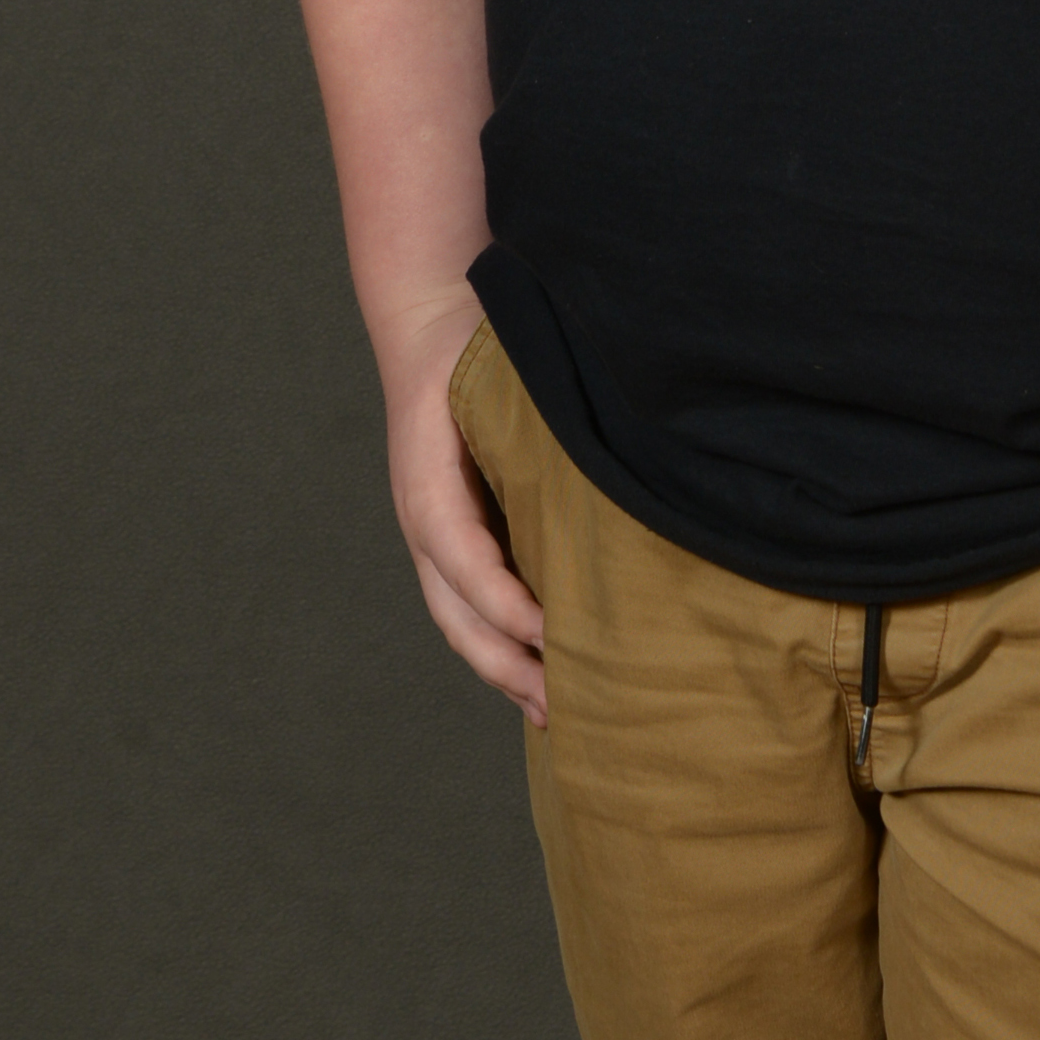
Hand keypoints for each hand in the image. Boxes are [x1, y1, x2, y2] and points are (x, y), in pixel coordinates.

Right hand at [382, 294, 547, 726]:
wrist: (429, 329)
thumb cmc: (474, 346)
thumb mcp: (496, 366)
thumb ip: (535, 408)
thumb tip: (613, 428)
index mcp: (429, 483)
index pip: (463, 557)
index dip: (505, 602)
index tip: (553, 632)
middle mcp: (426, 520)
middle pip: (457, 612)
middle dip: (507, 662)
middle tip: (562, 701)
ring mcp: (435, 536)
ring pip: (462, 621)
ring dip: (504, 668)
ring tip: (555, 711)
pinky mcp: (454, 538)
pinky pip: (471, 605)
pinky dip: (502, 642)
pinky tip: (541, 668)